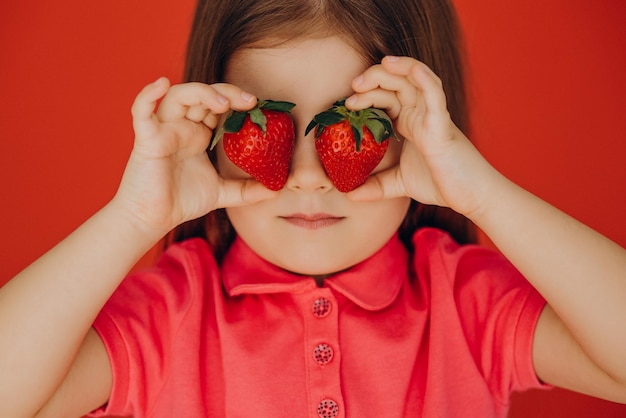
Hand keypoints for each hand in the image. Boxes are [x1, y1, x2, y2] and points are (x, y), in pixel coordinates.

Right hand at [114, 78, 276, 235]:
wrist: (153, 219)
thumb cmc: (182, 201)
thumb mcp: (222, 193)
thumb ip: (247, 190)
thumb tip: (276, 189)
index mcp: (199, 134)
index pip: (219, 106)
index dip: (237, 101)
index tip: (259, 107)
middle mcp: (182, 127)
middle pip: (203, 95)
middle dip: (227, 93)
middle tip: (250, 102)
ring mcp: (164, 130)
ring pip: (179, 96)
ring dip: (202, 93)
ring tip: (223, 104)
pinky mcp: (147, 139)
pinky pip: (141, 110)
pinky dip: (148, 94)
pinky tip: (161, 83)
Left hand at [345, 56, 498, 217]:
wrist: (471, 197)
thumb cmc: (442, 184)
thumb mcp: (400, 184)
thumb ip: (376, 187)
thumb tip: (351, 195)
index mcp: (409, 123)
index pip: (385, 97)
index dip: (366, 94)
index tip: (347, 104)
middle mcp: (420, 114)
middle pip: (396, 83)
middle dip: (373, 78)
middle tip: (353, 87)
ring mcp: (432, 116)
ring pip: (413, 80)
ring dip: (394, 70)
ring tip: (374, 70)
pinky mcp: (442, 124)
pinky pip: (434, 94)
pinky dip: (424, 78)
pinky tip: (411, 69)